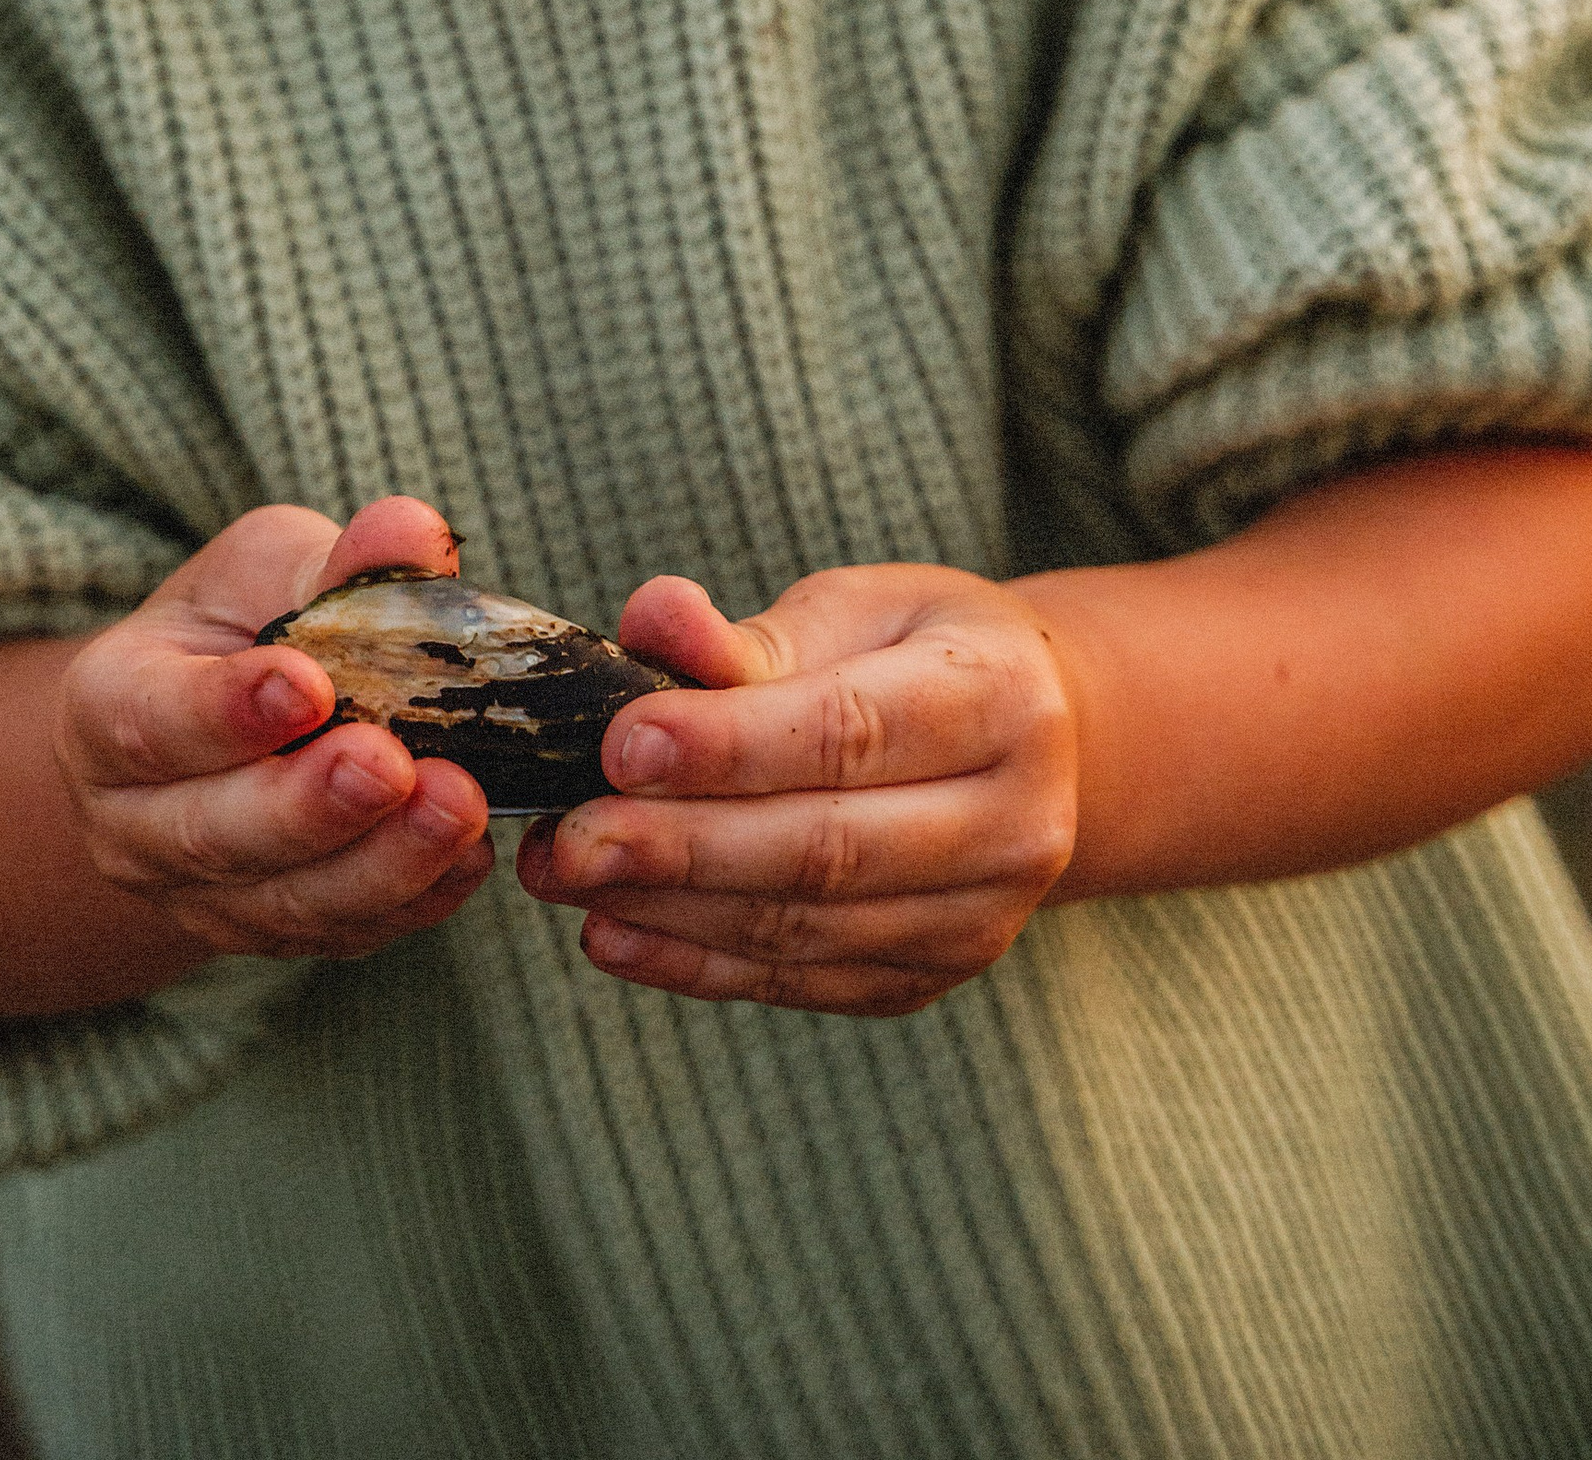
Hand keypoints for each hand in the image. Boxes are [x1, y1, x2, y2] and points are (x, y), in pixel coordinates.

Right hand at [55, 493, 494, 965]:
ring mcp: (197, 896)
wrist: (230, 715)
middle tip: (392, 765)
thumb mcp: (269, 565)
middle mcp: (133, 822)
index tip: (309, 684)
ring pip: (283, 902)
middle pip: (214, 833)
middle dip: (311, 805)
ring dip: (378, 864)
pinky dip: (411, 900)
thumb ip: (334, 561)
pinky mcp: (272, 935)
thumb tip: (413, 533)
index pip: (151, 721)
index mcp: (107, 707)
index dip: (227, 711)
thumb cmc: (245, 623)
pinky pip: (341, 936)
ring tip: (456, 810)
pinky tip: (466, 857)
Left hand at [518, 562, 1075, 1016]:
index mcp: (1002, 697)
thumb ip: (749, 634)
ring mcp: (980, 918)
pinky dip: (696, 965)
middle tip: (568, 837)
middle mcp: (1015, 822)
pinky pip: (799, 982)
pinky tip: (613, 934)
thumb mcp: (854, 609)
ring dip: (671, 909)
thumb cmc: (916, 655)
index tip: (621, 744)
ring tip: (564, 876)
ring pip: (806, 927)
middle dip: (681, 846)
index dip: (731, 746)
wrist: (1027, 746)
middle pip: (828, 847)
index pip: (852, 732)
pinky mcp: (927, 978)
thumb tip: (652, 619)